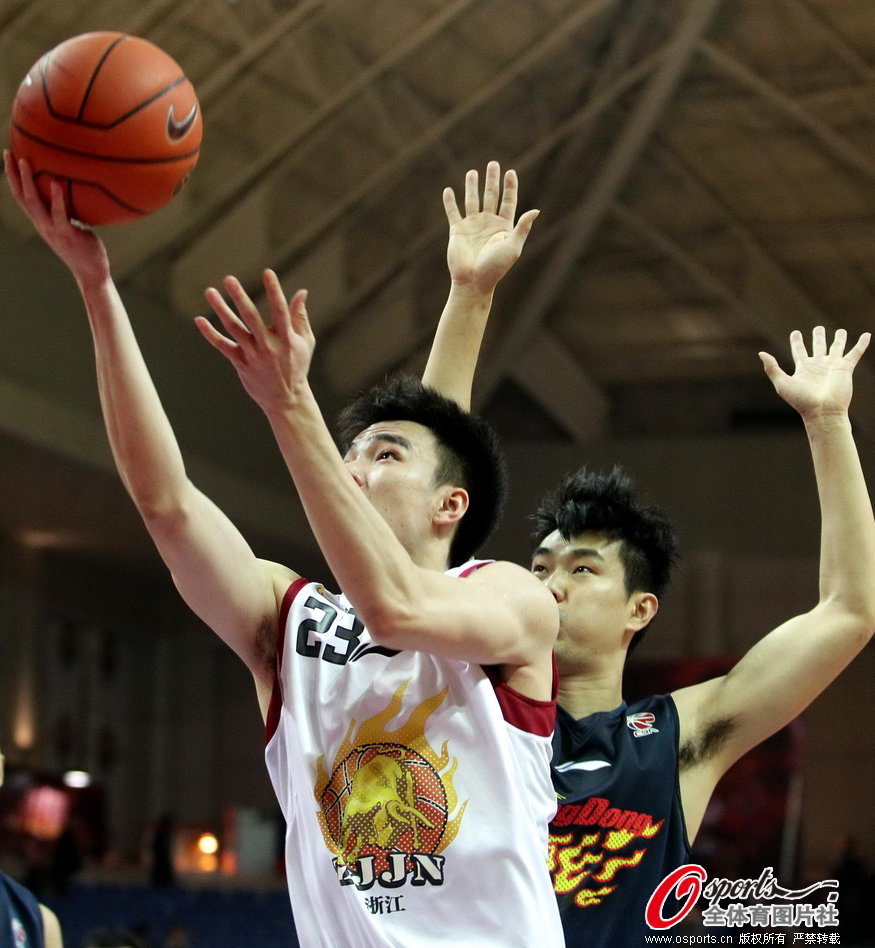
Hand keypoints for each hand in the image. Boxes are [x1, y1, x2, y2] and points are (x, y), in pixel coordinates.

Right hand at [3, 150, 109, 286]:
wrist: (91, 273)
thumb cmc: (85, 248)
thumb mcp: (72, 225)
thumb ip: (68, 211)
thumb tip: (74, 193)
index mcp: (41, 222)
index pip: (21, 197)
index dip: (13, 178)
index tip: (9, 157)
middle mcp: (42, 225)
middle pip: (20, 196)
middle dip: (12, 174)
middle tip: (8, 152)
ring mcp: (52, 230)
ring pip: (33, 202)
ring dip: (27, 181)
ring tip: (25, 161)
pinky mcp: (66, 234)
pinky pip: (59, 213)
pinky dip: (57, 197)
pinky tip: (57, 182)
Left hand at [197, 270, 313, 413]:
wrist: (286, 399)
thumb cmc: (297, 365)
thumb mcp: (305, 342)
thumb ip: (300, 317)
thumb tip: (301, 292)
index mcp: (287, 339)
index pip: (280, 311)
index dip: (274, 291)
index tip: (267, 272)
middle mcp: (269, 346)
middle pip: (252, 318)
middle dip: (240, 297)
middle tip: (229, 279)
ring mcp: (253, 355)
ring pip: (234, 329)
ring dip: (221, 309)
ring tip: (210, 291)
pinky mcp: (241, 364)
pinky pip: (223, 346)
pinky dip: (210, 334)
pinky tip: (199, 320)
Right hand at [443, 160, 538, 292]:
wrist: (473, 281)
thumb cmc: (495, 267)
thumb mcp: (513, 247)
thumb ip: (522, 227)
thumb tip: (535, 210)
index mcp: (503, 226)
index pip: (508, 201)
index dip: (510, 187)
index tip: (510, 172)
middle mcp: (488, 223)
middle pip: (491, 196)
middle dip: (492, 180)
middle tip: (493, 164)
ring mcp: (472, 226)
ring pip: (472, 200)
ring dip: (472, 186)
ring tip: (472, 172)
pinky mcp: (457, 230)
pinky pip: (453, 212)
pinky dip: (450, 202)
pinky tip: (449, 191)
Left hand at [759, 327, 870, 419]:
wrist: (822, 411)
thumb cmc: (801, 400)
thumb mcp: (782, 383)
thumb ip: (772, 368)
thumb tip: (761, 353)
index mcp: (803, 368)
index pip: (799, 351)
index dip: (797, 341)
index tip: (795, 333)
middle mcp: (818, 365)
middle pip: (818, 346)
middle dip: (818, 337)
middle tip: (817, 328)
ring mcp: (832, 366)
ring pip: (836, 347)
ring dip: (839, 339)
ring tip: (841, 331)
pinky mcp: (845, 368)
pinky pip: (855, 353)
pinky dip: (861, 344)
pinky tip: (867, 335)